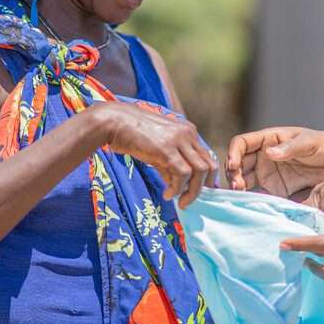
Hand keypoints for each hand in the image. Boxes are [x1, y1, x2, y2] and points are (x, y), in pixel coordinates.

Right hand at [90, 103, 215, 207]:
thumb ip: (170, 166)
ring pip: (200, 170)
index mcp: (188, 131)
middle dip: (203, 187)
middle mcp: (188, 134)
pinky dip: (177, 188)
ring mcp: (179, 140)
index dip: (206, 177)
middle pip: (209, 164)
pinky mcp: (167, 149)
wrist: (114, 122)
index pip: (207, 157)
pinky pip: (182, 173)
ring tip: (180, 202)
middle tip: (190, 199)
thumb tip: (177, 188)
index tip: (197, 191)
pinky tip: (167, 194)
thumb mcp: (157, 149)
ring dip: (192, 191)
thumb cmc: (132, 135)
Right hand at [225, 126, 323, 196]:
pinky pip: (257, 193)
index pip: (241, 143)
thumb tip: (268, 153)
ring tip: (240, 195)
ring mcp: (267, 173)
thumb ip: (289, 148)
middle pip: (238, 163)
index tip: (233, 165)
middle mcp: (263, 156)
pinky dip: (249, 198)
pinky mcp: (275, 189)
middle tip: (237, 186)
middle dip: (233, 174)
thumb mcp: (309, 143)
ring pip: (243, 179)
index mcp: (268, 139)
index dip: (233, 153)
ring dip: (238, 187)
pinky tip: (248, 204)